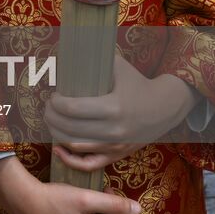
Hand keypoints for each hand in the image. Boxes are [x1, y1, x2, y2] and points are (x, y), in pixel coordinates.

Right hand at [0, 156, 139, 213]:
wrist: (22, 201)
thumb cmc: (53, 199)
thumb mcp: (86, 198)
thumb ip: (115, 204)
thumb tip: (138, 209)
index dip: (117, 206)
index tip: (106, 190)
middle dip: (106, 213)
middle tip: (95, 195)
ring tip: (83, 203)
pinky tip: (71, 212)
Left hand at [46, 53, 198, 170]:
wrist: (166, 107)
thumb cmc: (136, 82)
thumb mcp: (116, 65)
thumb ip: (92, 57)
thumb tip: (63, 48)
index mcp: (114, 107)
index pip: (73, 109)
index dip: (56, 103)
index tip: (54, 96)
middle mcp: (115, 130)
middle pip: (69, 129)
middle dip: (51, 117)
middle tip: (48, 107)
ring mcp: (116, 146)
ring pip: (75, 146)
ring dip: (56, 134)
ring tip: (52, 121)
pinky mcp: (117, 155)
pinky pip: (89, 165)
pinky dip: (70, 160)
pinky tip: (58, 149)